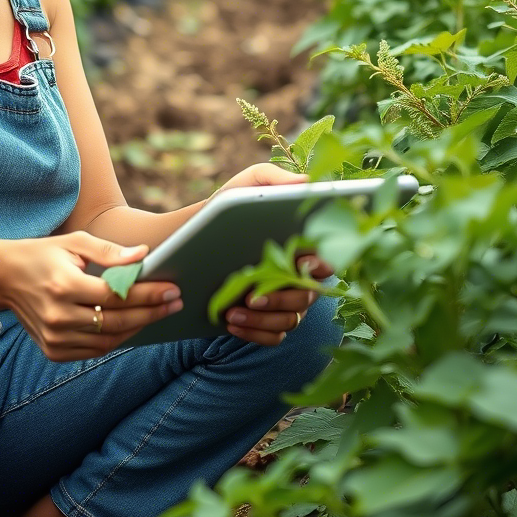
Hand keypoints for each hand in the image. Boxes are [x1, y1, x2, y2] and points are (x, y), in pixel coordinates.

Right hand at [0, 233, 183, 361]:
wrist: (3, 278)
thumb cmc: (43, 255)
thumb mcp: (74, 243)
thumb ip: (110, 251)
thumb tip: (143, 255)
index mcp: (64, 285)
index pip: (115, 295)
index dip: (147, 294)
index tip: (172, 289)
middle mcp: (58, 315)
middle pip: (116, 321)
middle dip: (151, 313)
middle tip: (175, 302)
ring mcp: (54, 337)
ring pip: (108, 340)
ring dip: (137, 328)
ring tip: (158, 313)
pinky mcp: (52, 350)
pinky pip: (93, 350)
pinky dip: (116, 339)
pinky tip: (132, 325)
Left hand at [210, 163, 333, 345]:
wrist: (191, 236)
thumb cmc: (226, 206)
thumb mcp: (246, 185)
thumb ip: (274, 179)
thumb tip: (308, 182)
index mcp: (301, 246)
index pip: (325, 261)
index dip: (318, 267)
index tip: (302, 265)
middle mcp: (299, 277)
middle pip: (307, 296)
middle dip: (280, 298)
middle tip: (252, 296)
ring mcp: (285, 303)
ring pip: (290, 320)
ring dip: (263, 319)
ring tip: (233, 311)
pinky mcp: (267, 323)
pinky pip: (273, 337)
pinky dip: (255, 333)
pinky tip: (232, 322)